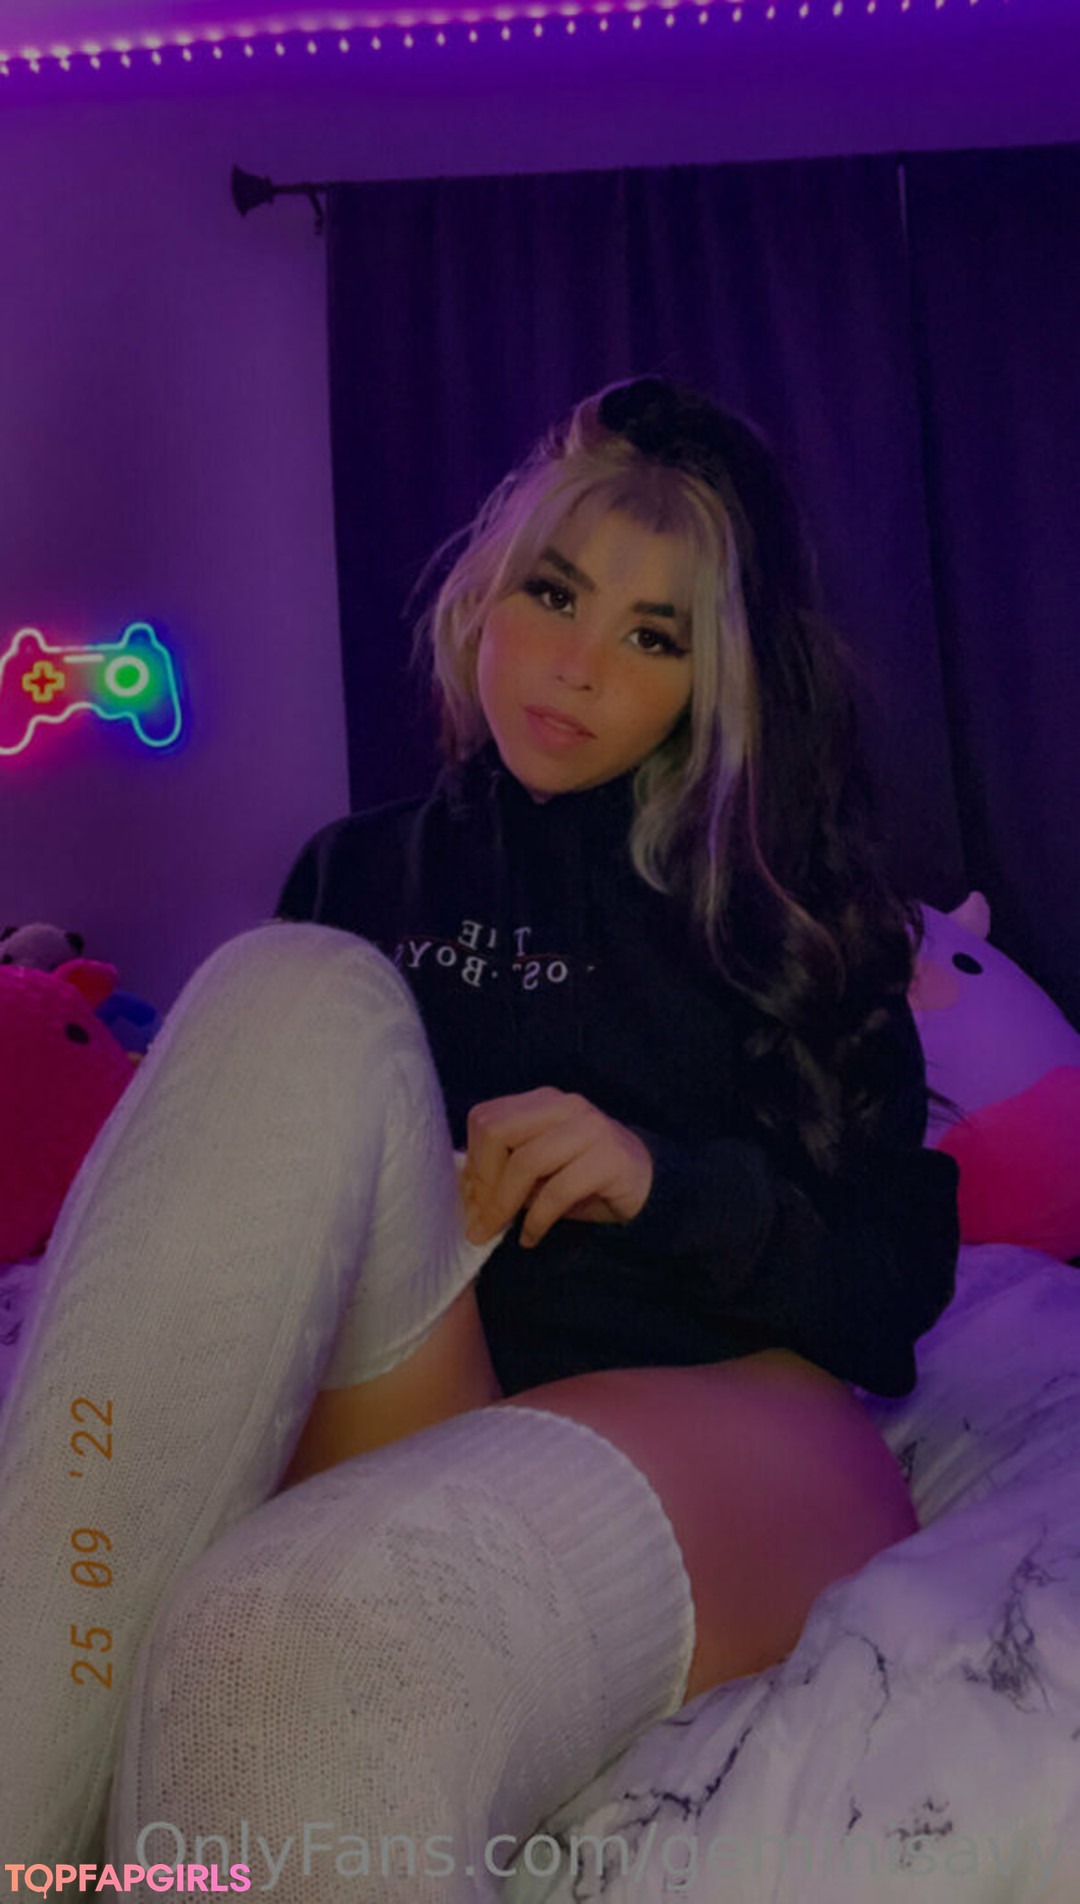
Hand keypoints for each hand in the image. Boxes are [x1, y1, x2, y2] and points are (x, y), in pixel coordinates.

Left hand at [459, 1087, 653, 1249]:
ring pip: (526, 1161)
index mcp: (541, 1102)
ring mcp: (589, 1128)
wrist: (647, 1183)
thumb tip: (466, 1194)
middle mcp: (564, 1106)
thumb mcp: (540, 1170)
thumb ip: (506, 1169)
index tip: (471, 1200)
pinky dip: (537, 1220)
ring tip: (496, 1232)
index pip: (486, 1118)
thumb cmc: (584, 1177)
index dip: (472, 1161)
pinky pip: (558, 1191)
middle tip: (479, 1220)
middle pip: (498, 1132)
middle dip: (482, 1182)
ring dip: (503, 1205)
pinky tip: (530, 1237)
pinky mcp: (609, 1159)